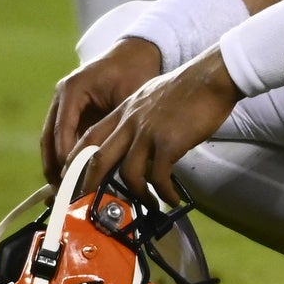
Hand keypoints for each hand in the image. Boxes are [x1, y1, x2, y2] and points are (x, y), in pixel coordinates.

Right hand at [42, 37, 161, 183]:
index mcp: (72, 88)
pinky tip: (71, 178)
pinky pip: (61, 139)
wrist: (134, 53)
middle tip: (62, 191)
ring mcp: (62, 104)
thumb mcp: (130, 96)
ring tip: (63, 190)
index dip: (66, 155)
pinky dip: (64, 157)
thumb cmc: (134, 71)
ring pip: (50, 140)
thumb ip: (121, 125)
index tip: (72, 178)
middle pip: (49, 137)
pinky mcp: (69, 113)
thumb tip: (119, 158)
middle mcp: (62, 96)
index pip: (63, 127)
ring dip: (55, 165)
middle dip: (54, 166)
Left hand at [81, 50, 241, 203]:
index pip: (89, 137)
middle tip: (91, 205)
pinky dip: (164, 192)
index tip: (72, 179)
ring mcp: (148, 132)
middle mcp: (131, 122)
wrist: (211, 77)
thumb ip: (138, 116)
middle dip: (90, 186)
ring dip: (136, 194)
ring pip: (127, 173)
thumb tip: (136, 140)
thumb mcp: (150, 96)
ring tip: (148, 204)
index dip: (75, 161)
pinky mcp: (169, 143)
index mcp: (124, 111)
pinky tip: (172, 198)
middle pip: (98, 158)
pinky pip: (159, 176)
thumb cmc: (186, 88)